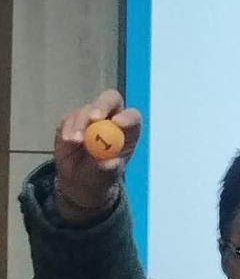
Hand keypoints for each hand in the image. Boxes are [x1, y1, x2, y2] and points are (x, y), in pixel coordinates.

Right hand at [54, 89, 141, 219]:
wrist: (80, 179)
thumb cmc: (101, 175)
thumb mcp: (107, 176)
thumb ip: (109, 168)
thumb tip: (109, 162)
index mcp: (128, 130)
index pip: (132, 116)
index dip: (127, 117)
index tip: (118, 123)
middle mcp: (111, 118)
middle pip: (111, 100)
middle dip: (102, 106)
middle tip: (94, 118)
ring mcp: (91, 116)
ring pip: (87, 110)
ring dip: (80, 124)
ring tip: (76, 142)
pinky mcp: (72, 119)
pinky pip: (69, 118)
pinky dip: (68, 128)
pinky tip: (69, 141)